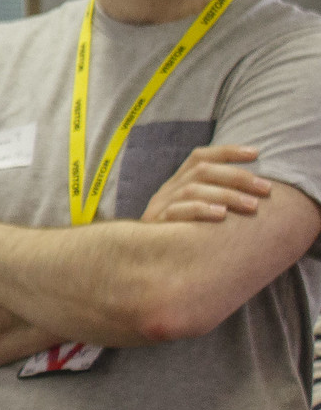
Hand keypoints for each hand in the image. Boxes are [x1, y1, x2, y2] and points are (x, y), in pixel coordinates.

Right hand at [142, 145, 269, 223]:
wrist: (143, 257)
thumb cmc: (180, 235)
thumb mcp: (193, 213)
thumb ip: (213, 200)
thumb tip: (253, 193)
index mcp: (177, 182)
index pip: (199, 156)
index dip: (227, 151)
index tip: (256, 153)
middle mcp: (169, 190)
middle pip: (201, 171)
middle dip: (237, 176)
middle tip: (266, 188)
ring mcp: (162, 206)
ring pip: (193, 190)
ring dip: (226, 195)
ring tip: (253, 205)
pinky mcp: (158, 224)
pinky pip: (178, 212)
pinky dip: (201, 210)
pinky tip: (222, 215)